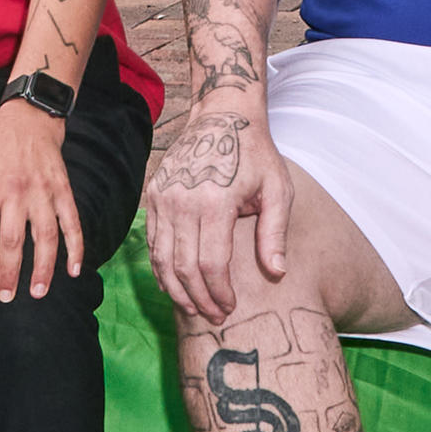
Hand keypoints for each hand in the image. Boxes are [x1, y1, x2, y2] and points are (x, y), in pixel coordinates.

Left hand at [0, 101, 87, 300]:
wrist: (28, 125)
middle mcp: (15, 192)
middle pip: (11, 241)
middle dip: (7, 274)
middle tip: (5, 297)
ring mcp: (42, 192)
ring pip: (44, 236)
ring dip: (42, 268)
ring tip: (37, 292)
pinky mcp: (63, 191)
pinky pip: (72, 223)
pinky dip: (76, 247)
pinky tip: (73, 270)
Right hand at [147, 92, 291, 326]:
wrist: (222, 115)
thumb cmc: (256, 155)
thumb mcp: (278, 189)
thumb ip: (274, 232)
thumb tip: (277, 273)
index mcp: (215, 200)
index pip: (211, 263)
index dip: (219, 292)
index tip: (231, 307)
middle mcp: (183, 200)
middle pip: (184, 267)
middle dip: (199, 299)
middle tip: (214, 317)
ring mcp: (163, 197)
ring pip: (162, 259)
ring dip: (177, 290)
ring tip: (195, 308)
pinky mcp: (153, 195)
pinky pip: (152, 242)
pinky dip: (161, 268)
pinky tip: (176, 285)